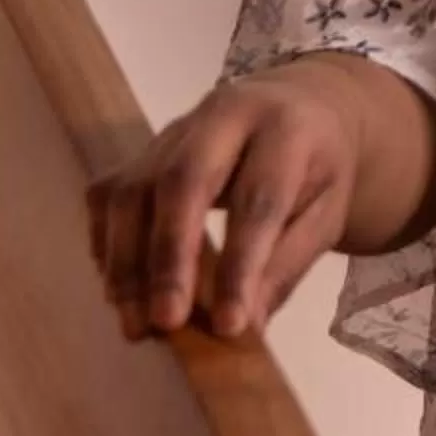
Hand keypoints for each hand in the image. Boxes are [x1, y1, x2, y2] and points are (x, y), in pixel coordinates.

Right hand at [86, 62, 362, 341]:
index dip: (241, 265)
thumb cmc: (316, 170)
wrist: (299, 108)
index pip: (259, 199)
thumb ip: (287, 265)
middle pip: (183, 183)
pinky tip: (120, 289)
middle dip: (170, 258)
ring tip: (137, 322)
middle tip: (166, 321)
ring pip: (134, 189)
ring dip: (128, 263)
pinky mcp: (142, 148)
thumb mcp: (326, 213)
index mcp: (288, 128)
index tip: (230, 325)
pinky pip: (110, 195)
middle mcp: (225, 115)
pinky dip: (109, 245)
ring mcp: (175, 129)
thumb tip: (246, 328)